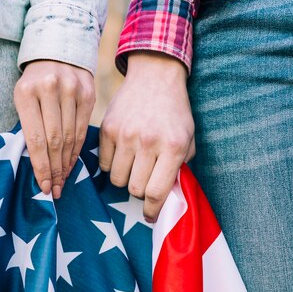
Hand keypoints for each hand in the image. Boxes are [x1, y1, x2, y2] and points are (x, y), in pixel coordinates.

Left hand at [14, 60, 95, 197]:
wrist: (57, 49)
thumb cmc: (34, 83)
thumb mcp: (23, 98)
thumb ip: (29, 126)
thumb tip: (39, 167)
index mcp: (26, 92)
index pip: (36, 139)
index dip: (41, 167)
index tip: (44, 186)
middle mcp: (49, 89)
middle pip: (54, 141)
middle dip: (54, 170)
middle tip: (55, 190)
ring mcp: (71, 89)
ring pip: (70, 138)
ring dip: (66, 164)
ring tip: (63, 181)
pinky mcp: (88, 93)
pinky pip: (83, 129)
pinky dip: (77, 150)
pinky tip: (71, 164)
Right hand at [99, 51, 195, 221]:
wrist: (155, 75)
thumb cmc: (174, 112)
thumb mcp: (188, 137)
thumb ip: (180, 166)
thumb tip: (167, 196)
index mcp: (173, 147)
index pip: (156, 192)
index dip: (152, 210)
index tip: (149, 216)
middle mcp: (148, 142)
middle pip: (135, 189)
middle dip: (139, 191)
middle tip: (144, 180)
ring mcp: (125, 135)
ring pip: (117, 179)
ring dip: (125, 179)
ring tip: (133, 166)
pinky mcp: (107, 129)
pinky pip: (104, 163)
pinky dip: (112, 165)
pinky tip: (122, 154)